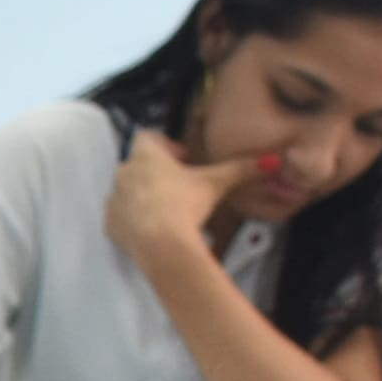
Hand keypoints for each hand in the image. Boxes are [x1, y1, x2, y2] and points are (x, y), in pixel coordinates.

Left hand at [105, 122, 259, 261]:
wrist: (161, 245)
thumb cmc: (186, 206)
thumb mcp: (216, 183)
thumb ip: (241, 169)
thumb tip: (271, 160)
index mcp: (146, 156)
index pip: (147, 136)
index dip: (164, 143)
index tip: (182, 157)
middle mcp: (124, 173)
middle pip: (137, 163)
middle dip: (157, 170)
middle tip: (179, 183)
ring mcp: (114, 199)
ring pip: (127, 190)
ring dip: (144, 194)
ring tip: (169, 207)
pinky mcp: (110, 224)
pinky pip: (120, 215)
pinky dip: (134, 218)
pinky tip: (154, 226)